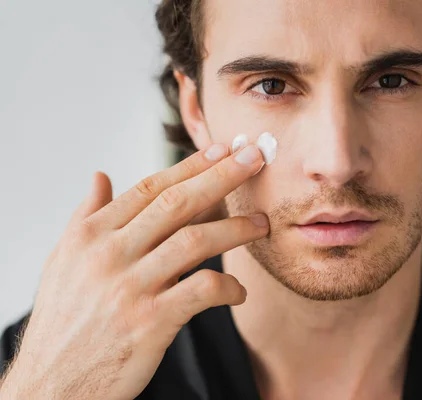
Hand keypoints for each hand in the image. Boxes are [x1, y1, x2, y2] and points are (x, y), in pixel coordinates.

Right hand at [0, 143, 267, 399]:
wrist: (51, 385)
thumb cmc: (64, 321)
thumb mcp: (64, 261)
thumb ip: (85, 216)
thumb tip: (100, 176)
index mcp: (91, 234)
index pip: (150, 188)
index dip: (191, 166)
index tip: (222, 150)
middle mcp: (109, 254)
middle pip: (177, 203)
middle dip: (222, 176)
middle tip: (255, 158)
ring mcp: (130, 287)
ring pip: (195, 241)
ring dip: (235, 229)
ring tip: (262, 224)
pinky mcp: (149, 322)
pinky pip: (202, 291)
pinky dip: (228, 287)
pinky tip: (239, 291)